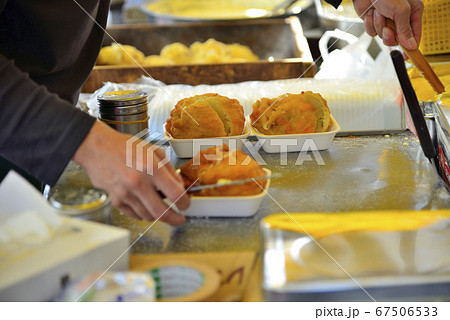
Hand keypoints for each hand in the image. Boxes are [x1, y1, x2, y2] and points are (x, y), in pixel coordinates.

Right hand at [73, 121, 189, 225]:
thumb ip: (169, 170)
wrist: (97, 148)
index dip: (185, 203)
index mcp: (151, 167)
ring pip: (149, 216)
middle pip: (162, 213)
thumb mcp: (154, 151)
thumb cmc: (125, 147)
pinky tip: (146, 204)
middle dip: (175, 219)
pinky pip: (135, 215)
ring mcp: (125, 193)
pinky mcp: (115, 200)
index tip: (186, 204)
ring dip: (158, 215)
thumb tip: (180, 187)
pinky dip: (144, 213)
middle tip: (179, 219)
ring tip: (161, 207)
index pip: (175, 194)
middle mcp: (138, 182)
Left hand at [353, 0, 423, 49]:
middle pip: (397, 38)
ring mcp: (386, 20)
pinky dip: (370, 24)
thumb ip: (405, 29)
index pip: (415, 34)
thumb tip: (411, 44)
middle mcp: (400, 17)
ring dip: (379, 26)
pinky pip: (372, 32)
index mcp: (413, 12)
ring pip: (383, 36)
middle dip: (390, 35)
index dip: (411, 46)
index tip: (407, 57)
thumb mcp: (401, 11)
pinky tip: (371, 13)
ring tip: (379, 13)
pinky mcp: (374, 21)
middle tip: (387, 28)